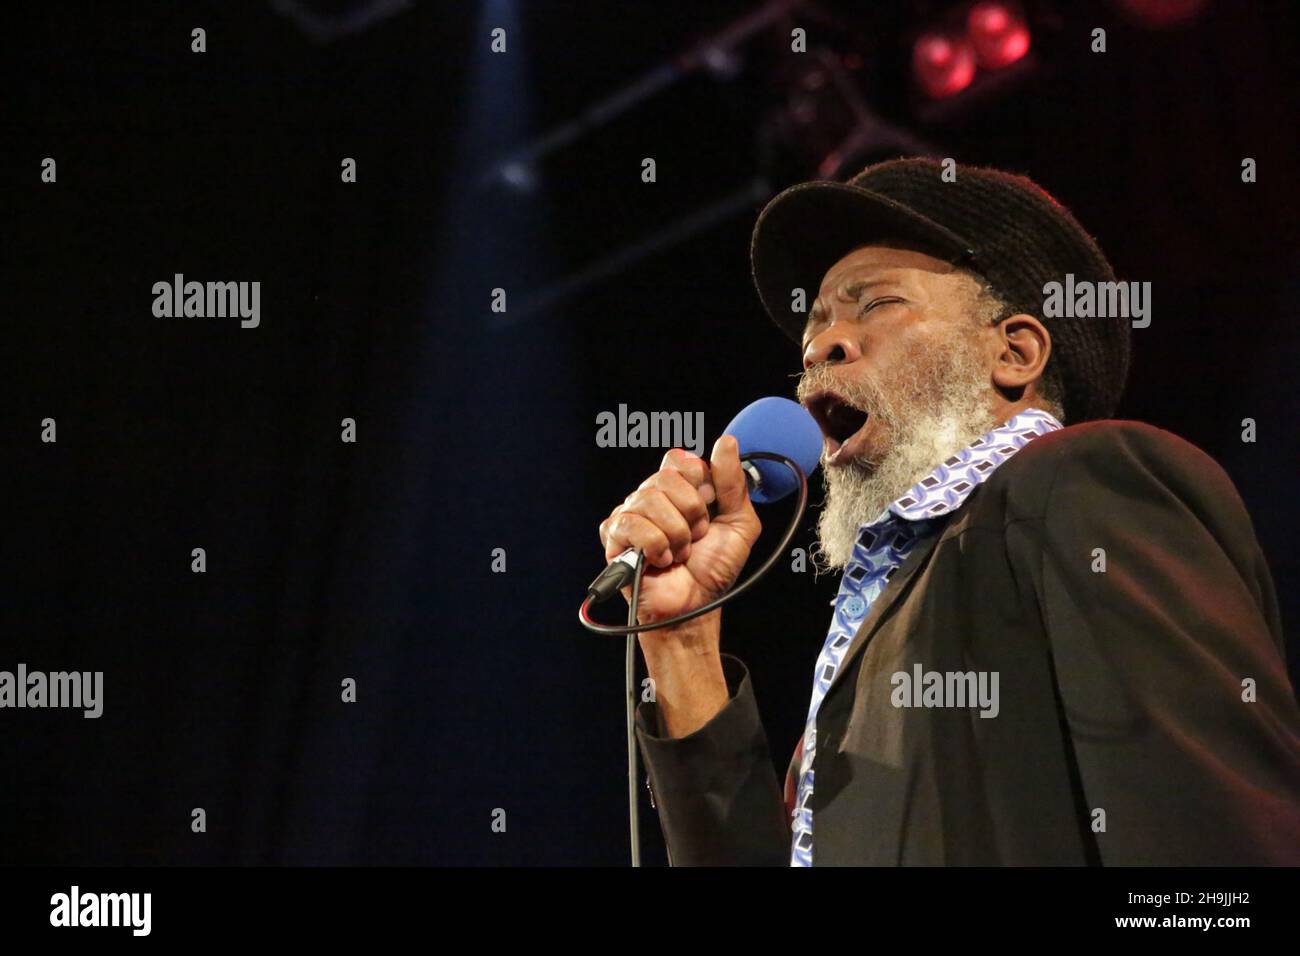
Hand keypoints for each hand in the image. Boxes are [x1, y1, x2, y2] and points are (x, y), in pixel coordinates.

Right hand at [598, 435, 760, 625]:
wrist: (696, 605)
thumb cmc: (714, 569)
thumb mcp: (739, 523)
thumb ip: (734, 483)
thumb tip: (726, 441)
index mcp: (678, 489)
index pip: (681, 460)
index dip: (699, 482)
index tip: (709, 508)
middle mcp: (651, 497)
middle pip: (666, 476)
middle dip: (691, 513)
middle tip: (696, 538)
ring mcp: (630, 515)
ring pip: (649, 499)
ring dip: (675, 534)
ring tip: (679, 553)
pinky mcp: (614, 537)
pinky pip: (630, 523)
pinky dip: (654, 546)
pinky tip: (660, 561)